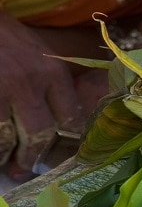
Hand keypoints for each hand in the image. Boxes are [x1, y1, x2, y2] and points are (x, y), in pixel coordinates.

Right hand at [0, 14, 86, 177]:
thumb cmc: (8, 38)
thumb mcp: (41, 54)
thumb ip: (54, 86)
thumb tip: (67, 126)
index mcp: (52, 73)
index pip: (71, 119)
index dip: (67, 143)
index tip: (61, 157)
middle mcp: (29, 82)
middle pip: (40, 134)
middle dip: (32, 156)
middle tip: (26, 168)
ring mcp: (2, 88)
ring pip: (8, 138)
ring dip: (6, 156)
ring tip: (6, 162)